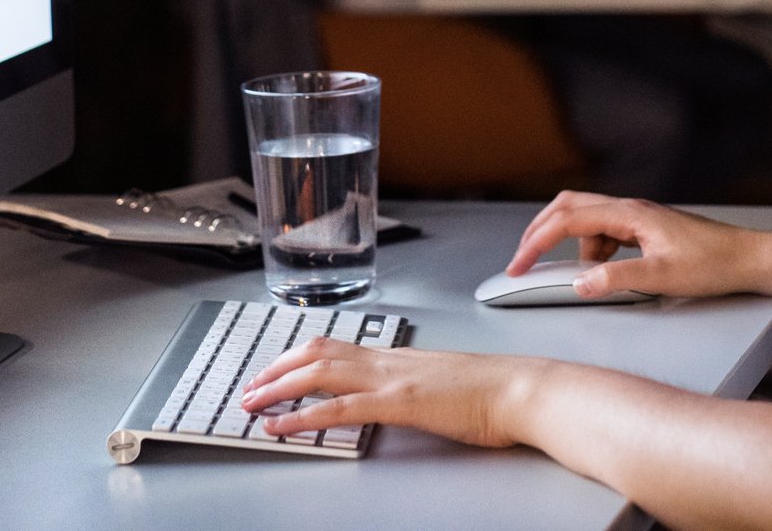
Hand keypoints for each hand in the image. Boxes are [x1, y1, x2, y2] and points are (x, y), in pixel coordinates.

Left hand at [240, 338, 548, 447]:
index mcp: (396, 356)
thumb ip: (415, 386)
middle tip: (249, 387)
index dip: (297, 357)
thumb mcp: (442, 384)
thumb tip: (401, 396)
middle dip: (275, 369)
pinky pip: (339, 407)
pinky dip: (302, 416)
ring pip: (318, 372)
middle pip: (316, 353)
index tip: (274, 370)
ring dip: (277, 388)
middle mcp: (387, 359)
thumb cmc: (493, 391)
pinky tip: (280, 426)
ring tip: (250, 403)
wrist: (522, 389)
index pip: (334, 346)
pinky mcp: (399, 402)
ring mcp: (391, 378)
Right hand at [506, 190, 771, 300]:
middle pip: (568, 207)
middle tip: (523, 259)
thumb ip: (617, 280)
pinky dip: (593, 250)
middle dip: (540, 231)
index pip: (567, 219)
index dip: (536, 241)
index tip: (519, 264)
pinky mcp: (646, 228)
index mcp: (629, 213)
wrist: (750, 259)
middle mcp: (630, 208)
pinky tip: (603, 271)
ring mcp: (638, 216)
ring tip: (575, 275)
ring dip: (570, 243)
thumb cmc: (714, 264)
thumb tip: (579, 283)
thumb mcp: (662, 278)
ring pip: (586, 218)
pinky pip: (606, 232)